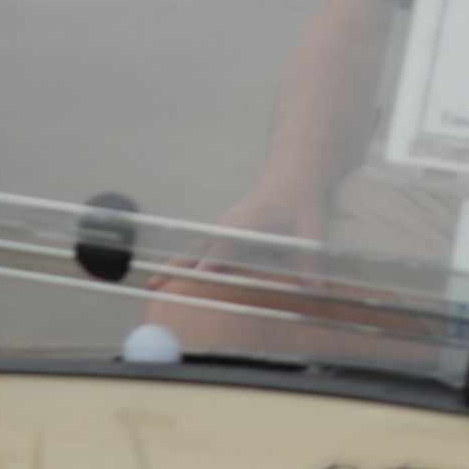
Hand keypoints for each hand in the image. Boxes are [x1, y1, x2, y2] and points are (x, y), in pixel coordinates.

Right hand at [147, 165, 328, 295]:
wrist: (291, 177)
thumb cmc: (301, 202)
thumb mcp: (312, 228)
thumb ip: (310, 260)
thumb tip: (315, 291)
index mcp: (249, 222)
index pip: (225, 245)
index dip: (212, 261)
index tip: (197, 277)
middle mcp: (229, 223)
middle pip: (199, 249)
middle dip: (178, 268)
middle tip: (156, 287)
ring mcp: (222, 225)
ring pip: (193, 249)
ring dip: (173, 267)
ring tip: (153, 287)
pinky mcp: (220, 229)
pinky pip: (198, 247)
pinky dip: (182, 262)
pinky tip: (171, 278)